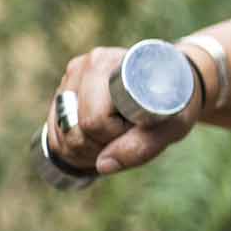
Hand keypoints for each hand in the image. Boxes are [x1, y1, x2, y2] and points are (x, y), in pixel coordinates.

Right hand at [44, 46, 200, 176]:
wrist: (174, 82)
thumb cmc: (176, 102)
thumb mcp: (172, 125)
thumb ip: (143, 146)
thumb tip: (102, 165)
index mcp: (114, 65)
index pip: (94, 119)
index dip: (113, 136)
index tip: (136, 129)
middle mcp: (87, 65)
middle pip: (75, 128)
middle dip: (99, 145)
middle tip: (127, 135)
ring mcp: (72, 78)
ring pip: (62, 135)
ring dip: (85, 150)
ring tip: (115, 137)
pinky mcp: (64, 93)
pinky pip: (55, 135)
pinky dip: (72, 148)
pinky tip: (97, 141)